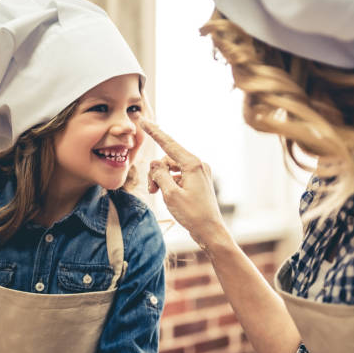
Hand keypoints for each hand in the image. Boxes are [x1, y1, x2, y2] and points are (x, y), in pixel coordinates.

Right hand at [139, 118, 227, 248]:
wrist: (211, 231)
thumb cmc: (192, 214)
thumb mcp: (170, 194)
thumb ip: (160, 174)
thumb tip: (156, 164)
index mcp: (192, 164)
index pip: (169, 143)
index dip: (154, 132)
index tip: (143, 120)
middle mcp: (198, 165)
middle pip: (168, 159)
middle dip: (156, 171)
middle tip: (151, 190)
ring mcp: (199, 173)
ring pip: (172, 168)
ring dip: (162, 179)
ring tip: (157, 194)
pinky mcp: (198, 181)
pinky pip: (179, 176)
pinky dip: (170, 183)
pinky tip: (168, 196)